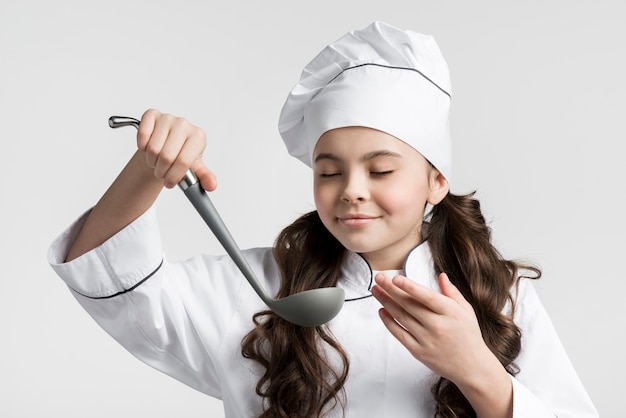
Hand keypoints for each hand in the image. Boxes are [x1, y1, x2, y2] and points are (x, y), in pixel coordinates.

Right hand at [137, 109, 216, 190]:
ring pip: (153, 148)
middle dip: (161, 171)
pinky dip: (142, 147)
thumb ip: (204, 177)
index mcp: (198, 137)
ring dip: (151, 161)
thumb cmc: (182, 155)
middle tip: (161, 173)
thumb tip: (211, 185)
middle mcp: (184, 125)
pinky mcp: (152, 114)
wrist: (168, 144)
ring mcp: (168, 118)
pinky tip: (148, 149)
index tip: (170, 183)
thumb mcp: (195, 168)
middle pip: (166, 156)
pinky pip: (143, 135)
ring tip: (156, 162)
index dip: (174, 176)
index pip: (184, 162)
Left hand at [371, 272, 496, 385]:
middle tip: (379, 278)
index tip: (395, 278)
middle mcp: (438, 326)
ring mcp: (427, 340)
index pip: (427, 297)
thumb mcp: (466, 311)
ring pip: (402, 317)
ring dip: (386, 302)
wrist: (472, 368)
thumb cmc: (469, 336)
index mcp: (451, 313)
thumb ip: (452, 293)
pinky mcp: (419, 352)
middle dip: (391, 289)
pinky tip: (381, 310)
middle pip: (409, 305)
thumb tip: (441, 276)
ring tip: (376, 290)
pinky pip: (400, 334)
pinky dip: (389, 322)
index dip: (410, 287)